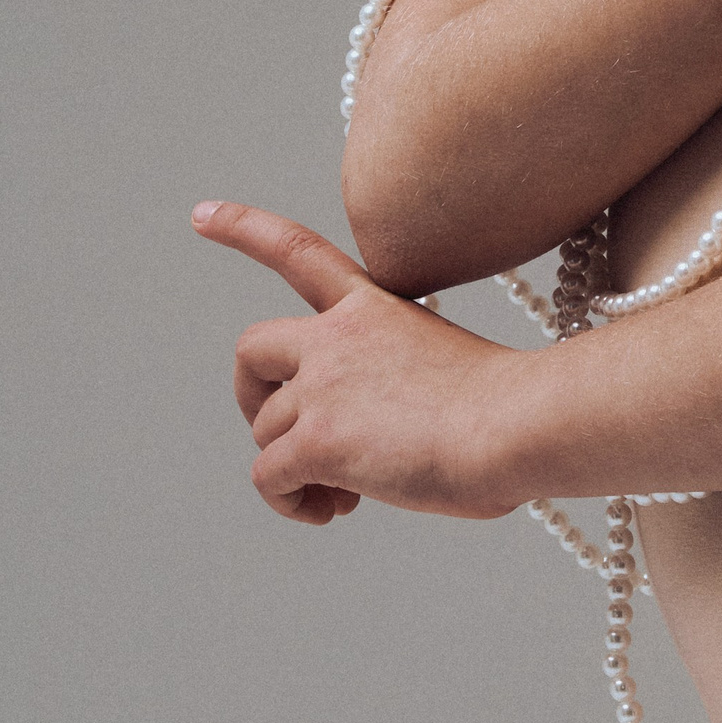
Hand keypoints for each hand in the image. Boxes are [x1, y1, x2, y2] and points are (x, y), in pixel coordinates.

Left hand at [201, 201, 526, 523]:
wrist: (520, 423)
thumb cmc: (511, 407)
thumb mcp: (446, 366)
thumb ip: (398, 387)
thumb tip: (379, 450)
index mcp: (373, 307)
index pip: (296, 250)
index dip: (243, 229)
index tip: (200, 213)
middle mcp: (336, 336)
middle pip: (250, 351)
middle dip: (251, 395)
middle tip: (283, 434)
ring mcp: (322, 386)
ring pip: (267, 434)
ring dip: (296, 468)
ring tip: (345, 493)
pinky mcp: (317, 438)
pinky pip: (268, 480)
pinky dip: (290, 503)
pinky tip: (331, 509)